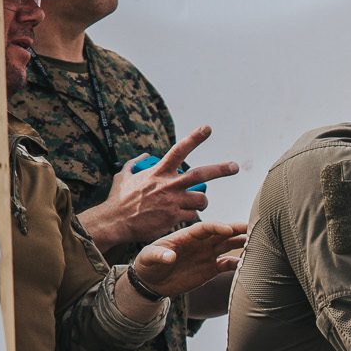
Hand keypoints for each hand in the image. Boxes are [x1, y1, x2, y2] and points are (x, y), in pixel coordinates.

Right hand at [82, 126, 239, 250]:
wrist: (115, 222)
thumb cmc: (118, 199)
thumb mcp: (123, 176)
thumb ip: (135, 164)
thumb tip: (145, 155)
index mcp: (158, 172)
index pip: (179, 150)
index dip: (195, 138)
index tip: (207, 128)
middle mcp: (169, 185)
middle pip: (201, 174)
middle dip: (221, 169)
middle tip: (235, 166)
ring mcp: (173, 201)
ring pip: (201, 199)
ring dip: (202, 201)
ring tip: (196, 203)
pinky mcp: (175, 217)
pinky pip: (192, 215)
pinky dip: (190, 215)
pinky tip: (181, 216)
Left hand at [128, 219, 247, 297]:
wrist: (151, 282)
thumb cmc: (147, 265)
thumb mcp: (147, 258)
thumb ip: (158, 255)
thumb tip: (170, 256)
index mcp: (186, 236)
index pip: (205, 228)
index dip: (217, 227)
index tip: (228, 229)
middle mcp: (200, 243)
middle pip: (222, 233)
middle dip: (237, 229)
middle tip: (253, 227)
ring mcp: (207, 255)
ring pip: (228, 245)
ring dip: (241, 243)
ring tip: (256, 243)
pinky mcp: (210, 269)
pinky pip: (227, 264)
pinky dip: (237, 263)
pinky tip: (247, 264)